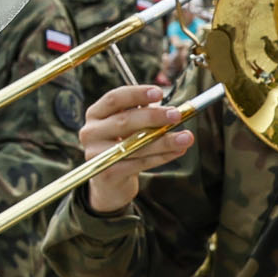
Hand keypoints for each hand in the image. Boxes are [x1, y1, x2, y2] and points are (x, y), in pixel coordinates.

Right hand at [76, 82, 189, 214]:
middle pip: (125, 121)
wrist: (110, 183)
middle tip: (177, 115)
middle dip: (154, 117)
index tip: (159, 93)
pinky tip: (177, 152)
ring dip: (164, 140)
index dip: (136, 94)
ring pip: (136, 145)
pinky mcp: (107, 173)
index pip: (114, 98)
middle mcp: (90, 132)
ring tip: (186, 138)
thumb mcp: (127, 128)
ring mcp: (96, 154)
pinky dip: (161, 157)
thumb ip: (143, 115)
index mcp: (95, 114)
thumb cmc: (123, 147)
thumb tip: (172, 110)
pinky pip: (139, 163)